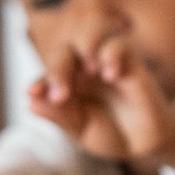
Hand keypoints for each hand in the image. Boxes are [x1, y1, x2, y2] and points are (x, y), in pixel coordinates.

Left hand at [28, 35, 174, 168]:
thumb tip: (31, 103)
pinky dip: (113, 55)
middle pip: (65, 49)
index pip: (47, 73)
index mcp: (67, 81)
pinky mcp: (131, 63)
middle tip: (61, 96)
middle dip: (59, 69)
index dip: (41, 81)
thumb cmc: (109, 134)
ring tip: (88, 69)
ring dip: (86, 44)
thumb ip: (60, 116)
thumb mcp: (81, 130)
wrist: (143, 143)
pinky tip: (111, 76)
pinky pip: (120, 45)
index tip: (35, 93)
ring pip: (93, 31)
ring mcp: (107, 61)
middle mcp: (84, 66)